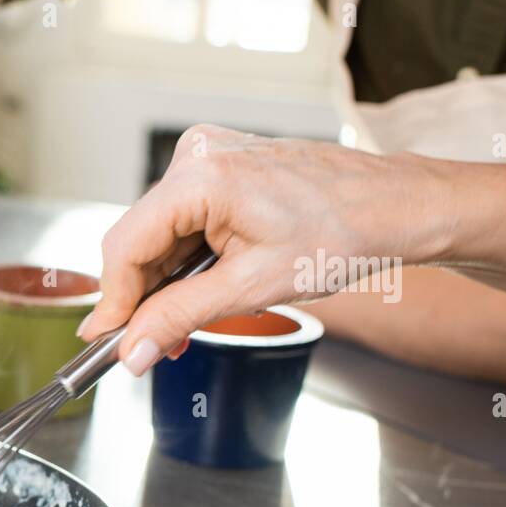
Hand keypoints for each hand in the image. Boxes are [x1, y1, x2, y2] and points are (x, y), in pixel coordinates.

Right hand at [81, 124, 446, 374]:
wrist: (397, 207)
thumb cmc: (343, 234)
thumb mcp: (253, 287)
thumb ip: (180, 318)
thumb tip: (133, 351)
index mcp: (201, 175)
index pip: (125, 246)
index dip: (113, 302)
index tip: (108, 343)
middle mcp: (196, 155)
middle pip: (137, 240)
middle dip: (141, 299)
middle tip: (148, 348)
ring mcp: (208, 156)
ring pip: (157, 235)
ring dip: (164, 285)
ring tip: (182, 330)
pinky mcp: (221, 166)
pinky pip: (181, 222)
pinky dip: (184, 263)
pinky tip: (200, 293)